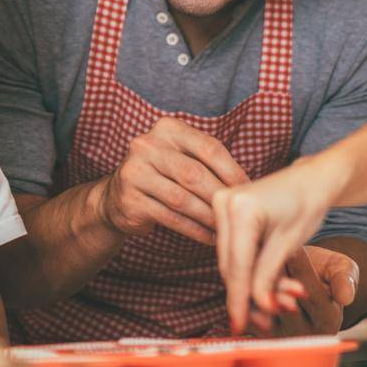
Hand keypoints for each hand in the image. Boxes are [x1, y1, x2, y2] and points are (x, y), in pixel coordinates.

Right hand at [99, 118, 249, 244]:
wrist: (116, 195)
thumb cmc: (163, 175)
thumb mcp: (181, 157)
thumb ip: (208, 162)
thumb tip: (250, 185)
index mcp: (167, 129)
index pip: (209, 147)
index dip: (233, 171)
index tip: (249, 190)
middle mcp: (147, 146)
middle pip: (195, 174)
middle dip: (220, 197)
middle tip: (240, 214)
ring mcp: (134, 172)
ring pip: (182, 199)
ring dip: (208, 217)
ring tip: (226, 228)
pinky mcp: (129, 200)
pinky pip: (169, 217)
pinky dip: (194, 230)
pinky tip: (209, 237)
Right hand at [213, 158, 339, 333]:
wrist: (312, 178)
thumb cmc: (308, 204)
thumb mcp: (290, 244)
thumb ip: (269, 276)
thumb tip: (258, 306)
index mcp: (241, 208)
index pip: (237, 265)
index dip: (239, 300)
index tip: (239, 326)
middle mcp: (224, 202)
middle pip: (230, 265)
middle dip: (248, 295)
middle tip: (265, 322)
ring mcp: (221, 203)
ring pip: (230, 260)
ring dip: (251, 285)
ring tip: (277, 304)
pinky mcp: (223, 210)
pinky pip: (232, 249)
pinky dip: (250, 268)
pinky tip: (268, 286)